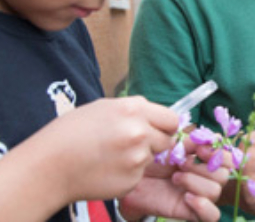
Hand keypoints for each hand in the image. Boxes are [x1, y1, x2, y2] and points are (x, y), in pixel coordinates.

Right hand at [45, 97, 178, 202]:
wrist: (48, 166)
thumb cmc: (71, 133)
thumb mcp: (104, 108)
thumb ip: (134, 110)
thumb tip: (156, 117)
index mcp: (134, 109)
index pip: (172, 119)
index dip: (165, 126)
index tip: (158, 130)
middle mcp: (140, 132)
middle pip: (167, 140)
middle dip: (155, 142)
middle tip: (132, 145)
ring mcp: (137, 158)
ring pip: (152, 158)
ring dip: (139, 157)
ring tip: (112, 156)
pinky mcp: (132, 180)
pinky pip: (139, 175)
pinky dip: (128, 174)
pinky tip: (107, 169)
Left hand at [119, 144, 228, 221]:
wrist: (130, 177)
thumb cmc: (150, 159)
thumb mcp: (170, 145)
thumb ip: (190, 141)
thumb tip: (210, 138)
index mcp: (204, 159)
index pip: (227, 158)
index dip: (218, 153)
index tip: (199, 148)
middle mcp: (205, 177)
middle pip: (223, 175)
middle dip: (203, 167)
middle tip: (181, 163)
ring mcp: (199, 195)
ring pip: (216, 191)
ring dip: (197, 182)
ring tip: (175, 178)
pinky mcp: (190, 211)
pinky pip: (212, 215)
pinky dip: (204, 207)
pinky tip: (187, 198)